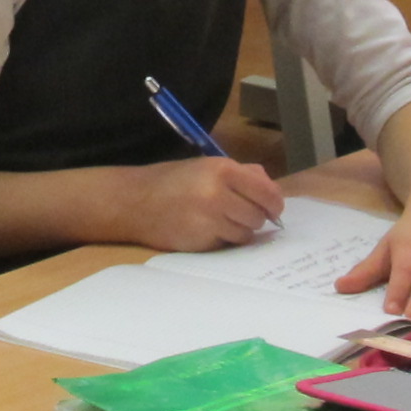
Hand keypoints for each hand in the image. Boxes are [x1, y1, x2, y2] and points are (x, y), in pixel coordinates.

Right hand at [115, 156, 286, 253]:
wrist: (134, 202)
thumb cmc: (172, 181)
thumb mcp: (206, 166)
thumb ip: (241, 174)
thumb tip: (271, 188)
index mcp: (222, 170)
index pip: (266, 192)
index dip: (275, 203)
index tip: (274, 209)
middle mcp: (218, 194)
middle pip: (259, 216)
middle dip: (255, 217)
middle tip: (242, 214)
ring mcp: (209, 220)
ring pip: (246, 234)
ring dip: (240, 231)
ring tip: (221, 221)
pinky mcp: (201, 242)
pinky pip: (227, 244)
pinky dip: (223, 240)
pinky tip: (206, 230)